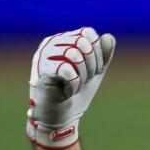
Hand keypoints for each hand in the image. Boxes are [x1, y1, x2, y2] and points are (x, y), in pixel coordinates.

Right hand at [27, 27, 116, 149]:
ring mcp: (43, 55)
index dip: (97, 54)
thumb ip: (103, 54)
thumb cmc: (78, 92)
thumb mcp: (96, 72)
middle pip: (83, 43)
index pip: (88, 34)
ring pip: (74, 55)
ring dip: (82, 77)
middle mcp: (52, 43)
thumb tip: (108, 36)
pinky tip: (66, 92)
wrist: (63, 116)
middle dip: (90, 67)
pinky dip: (73, 85)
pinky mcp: (41, 71)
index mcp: (64, 39)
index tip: (92, 70)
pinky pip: (66, 71)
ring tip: (73, 86)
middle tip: (82, 80)